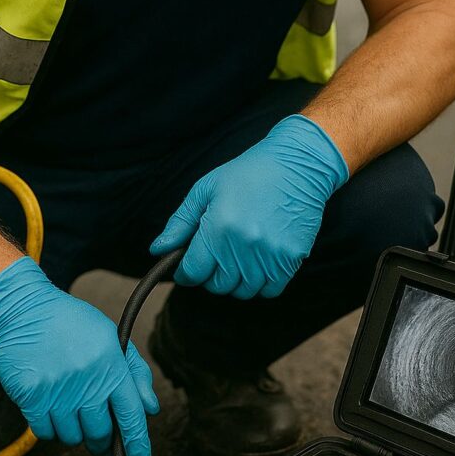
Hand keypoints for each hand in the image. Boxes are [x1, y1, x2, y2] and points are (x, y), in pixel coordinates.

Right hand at [0, 257, 158, 455]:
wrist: (22, 309)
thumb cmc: (70, 322)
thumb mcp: (110, 336)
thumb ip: (134, 371)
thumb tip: (150, 408)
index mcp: (111, 365)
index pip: (131, 415)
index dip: (138, 444)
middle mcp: (87, 381)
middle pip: (101, 434)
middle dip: (101, 439)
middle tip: (97, 431)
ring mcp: (58, 391)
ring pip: (72, 437)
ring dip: (73, 430)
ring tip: (68, 406)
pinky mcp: (32, 397)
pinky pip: (45, 433)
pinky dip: (49, 427)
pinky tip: (49, 406)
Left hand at [150, 115, 347, 299]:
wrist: (298, 164)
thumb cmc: (248, 173)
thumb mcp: (205, 189)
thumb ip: (179, 223)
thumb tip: (157, 250)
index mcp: (218, 227)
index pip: (193, 272)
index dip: (186, 273)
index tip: (188, 267)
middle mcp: (243, 246)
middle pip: (217, 286)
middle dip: (210, 276)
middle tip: (214, 257)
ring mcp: (270, 255)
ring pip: (243, 291)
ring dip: (235, 281)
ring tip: (236, 259)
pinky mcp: (291, 259)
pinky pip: (269, 291)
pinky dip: (260, 284)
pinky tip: (257, 264)